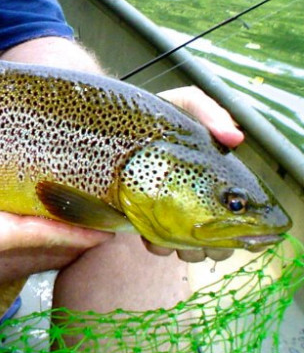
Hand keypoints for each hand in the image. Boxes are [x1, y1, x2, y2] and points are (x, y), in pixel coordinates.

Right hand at [0, 120, 111, 285]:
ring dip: (38, 207)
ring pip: (16, 218)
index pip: (49, 232)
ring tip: (59, 188)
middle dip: (66, 214)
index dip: (82, 228)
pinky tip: (9, 186)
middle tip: (93, 197)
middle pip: (38, 225)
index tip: (114, 225)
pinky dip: (10, 200)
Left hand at [146, 86, 243, 262]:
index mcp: (217, 179)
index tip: (232, 229)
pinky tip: (148, 232)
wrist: (108, 125)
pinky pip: (158, 244)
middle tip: (200, 234)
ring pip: (191, 249)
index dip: (242, 229)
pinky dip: (157, 243)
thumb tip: (236, 138)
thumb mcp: (184, 103)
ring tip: (172, 233)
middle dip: (213, 244)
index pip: (243, 214)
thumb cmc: (154, 116)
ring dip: (185, 247)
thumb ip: (209, 112)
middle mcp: (199, 200)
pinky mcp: (145, 220)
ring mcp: (172, 213)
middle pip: (219, 242)